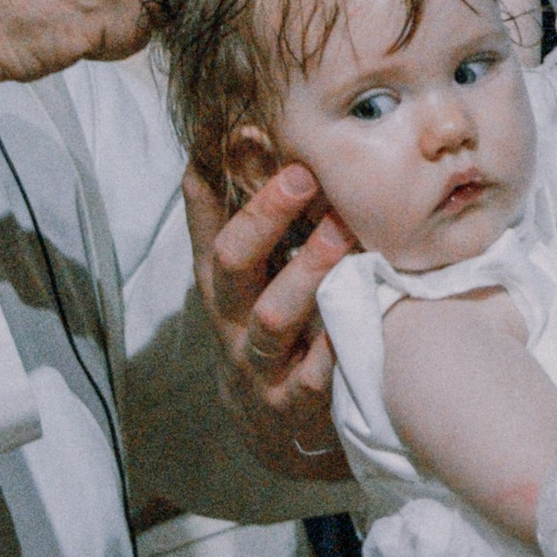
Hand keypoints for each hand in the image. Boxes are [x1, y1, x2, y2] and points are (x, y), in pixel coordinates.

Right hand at [185, 158, 355, 484]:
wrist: (272, 430)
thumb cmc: (262, 328)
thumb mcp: (242, 276)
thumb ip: (233, 213)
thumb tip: (224, 132)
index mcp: (218, 281)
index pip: (206, 220)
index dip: (213, 176)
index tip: (238, 125)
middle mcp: (230, 317)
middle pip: (231, 262)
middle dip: (264, 216)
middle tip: (302, 174)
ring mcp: (258, 363)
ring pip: (274, 315)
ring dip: (306, 271)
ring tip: (339, 232)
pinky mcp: (292, 405)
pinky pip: (311, 378)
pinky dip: (329, 350)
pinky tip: (350, 320)